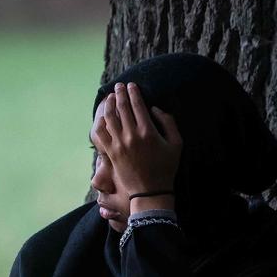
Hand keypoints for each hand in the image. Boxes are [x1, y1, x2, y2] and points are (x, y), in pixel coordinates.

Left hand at [93, 82, 182, 198]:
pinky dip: (100, 123)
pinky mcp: (111, 154)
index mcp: (148, 131)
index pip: (137, 104)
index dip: (133, 92)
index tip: (132, 85)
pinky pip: (101, 134)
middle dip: (120, 94)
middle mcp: (131, 136)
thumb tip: (155, 108)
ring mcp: (119, 145)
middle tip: (119, 86)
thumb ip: (168, 122)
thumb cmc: (166, 168)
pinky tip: (102, 117)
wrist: (150, 191)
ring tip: (110, 98)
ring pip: (109, 118)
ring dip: (109, 105)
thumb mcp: (176, 143)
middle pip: (122, 108)